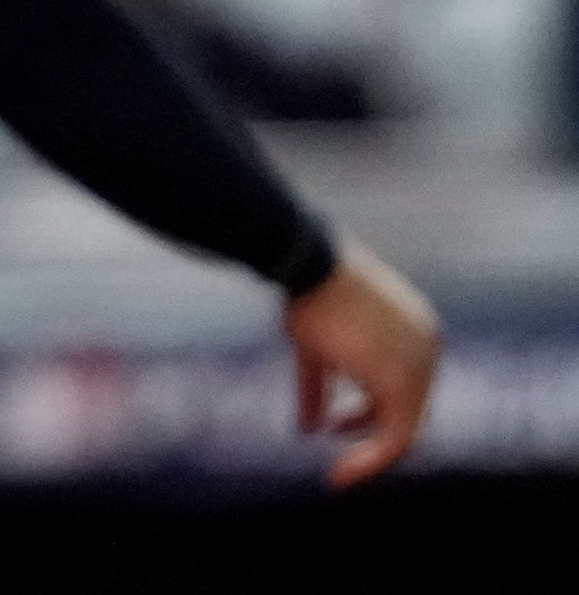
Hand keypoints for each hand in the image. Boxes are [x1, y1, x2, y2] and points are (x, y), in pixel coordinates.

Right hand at [285, 239, 440, 487]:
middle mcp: (427, 350)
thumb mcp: (315, 346)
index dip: (368, 410)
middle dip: (368, 426)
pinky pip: (397, 436)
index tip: (337, 423)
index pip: (402, 387)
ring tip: (345, 467)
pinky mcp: (405, 384)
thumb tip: (306, 427)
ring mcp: (420, 366)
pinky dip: (372, 459)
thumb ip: (317, 388)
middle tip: (335, 434)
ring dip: (373, 452)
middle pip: (406, 406)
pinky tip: (344, 472)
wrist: (309, 261)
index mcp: (416, 334)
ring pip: (404, 427)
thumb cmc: (310, 293)